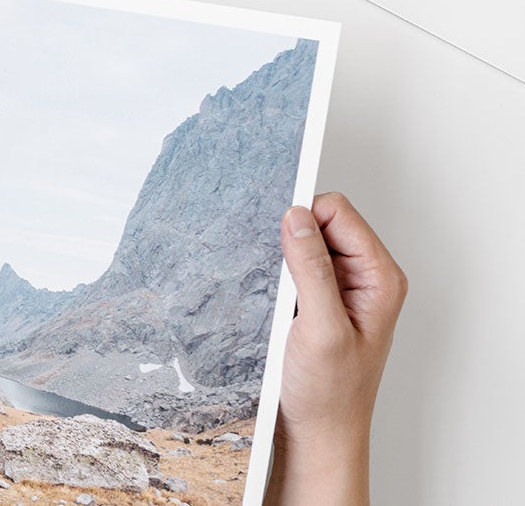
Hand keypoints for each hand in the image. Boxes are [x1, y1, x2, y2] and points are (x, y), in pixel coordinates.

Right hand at [267, 193, 406, 505]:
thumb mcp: (319, 328)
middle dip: (291, 236)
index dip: (305, 216)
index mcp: (379, 278)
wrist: (317, 433)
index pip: (339, 214)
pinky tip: (268, 299)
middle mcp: (364, 278)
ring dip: (281, 259)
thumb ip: (310, 269)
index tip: (276, 230)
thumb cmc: (330, 394)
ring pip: (304, 244)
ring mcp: (340, 290)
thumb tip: (296, 217)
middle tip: (273, 272)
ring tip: (272, 293)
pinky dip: (275, 276)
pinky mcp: (317, 302)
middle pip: (322, 223)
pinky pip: (293, 268)